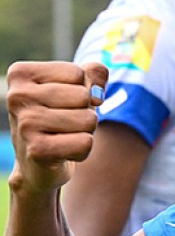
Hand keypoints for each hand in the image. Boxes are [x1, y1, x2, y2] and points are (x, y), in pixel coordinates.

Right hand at [6, 61, 105, 195]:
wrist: (38, 161)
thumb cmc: (59, 114)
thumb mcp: (77, 85)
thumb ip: (94, 73)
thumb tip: (96, 94)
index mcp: (21, 74)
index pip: (78, 73)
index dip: (82, 89)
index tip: (63, 101)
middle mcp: (17, 96)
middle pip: (84, 96)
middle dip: (85, 111)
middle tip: (64, 122)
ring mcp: (25, 123)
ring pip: (89, 119)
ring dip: (85, 131)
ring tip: (63, 136)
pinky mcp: (38, 150)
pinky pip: (86, 142)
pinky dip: (83, 150)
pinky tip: (63, 151)